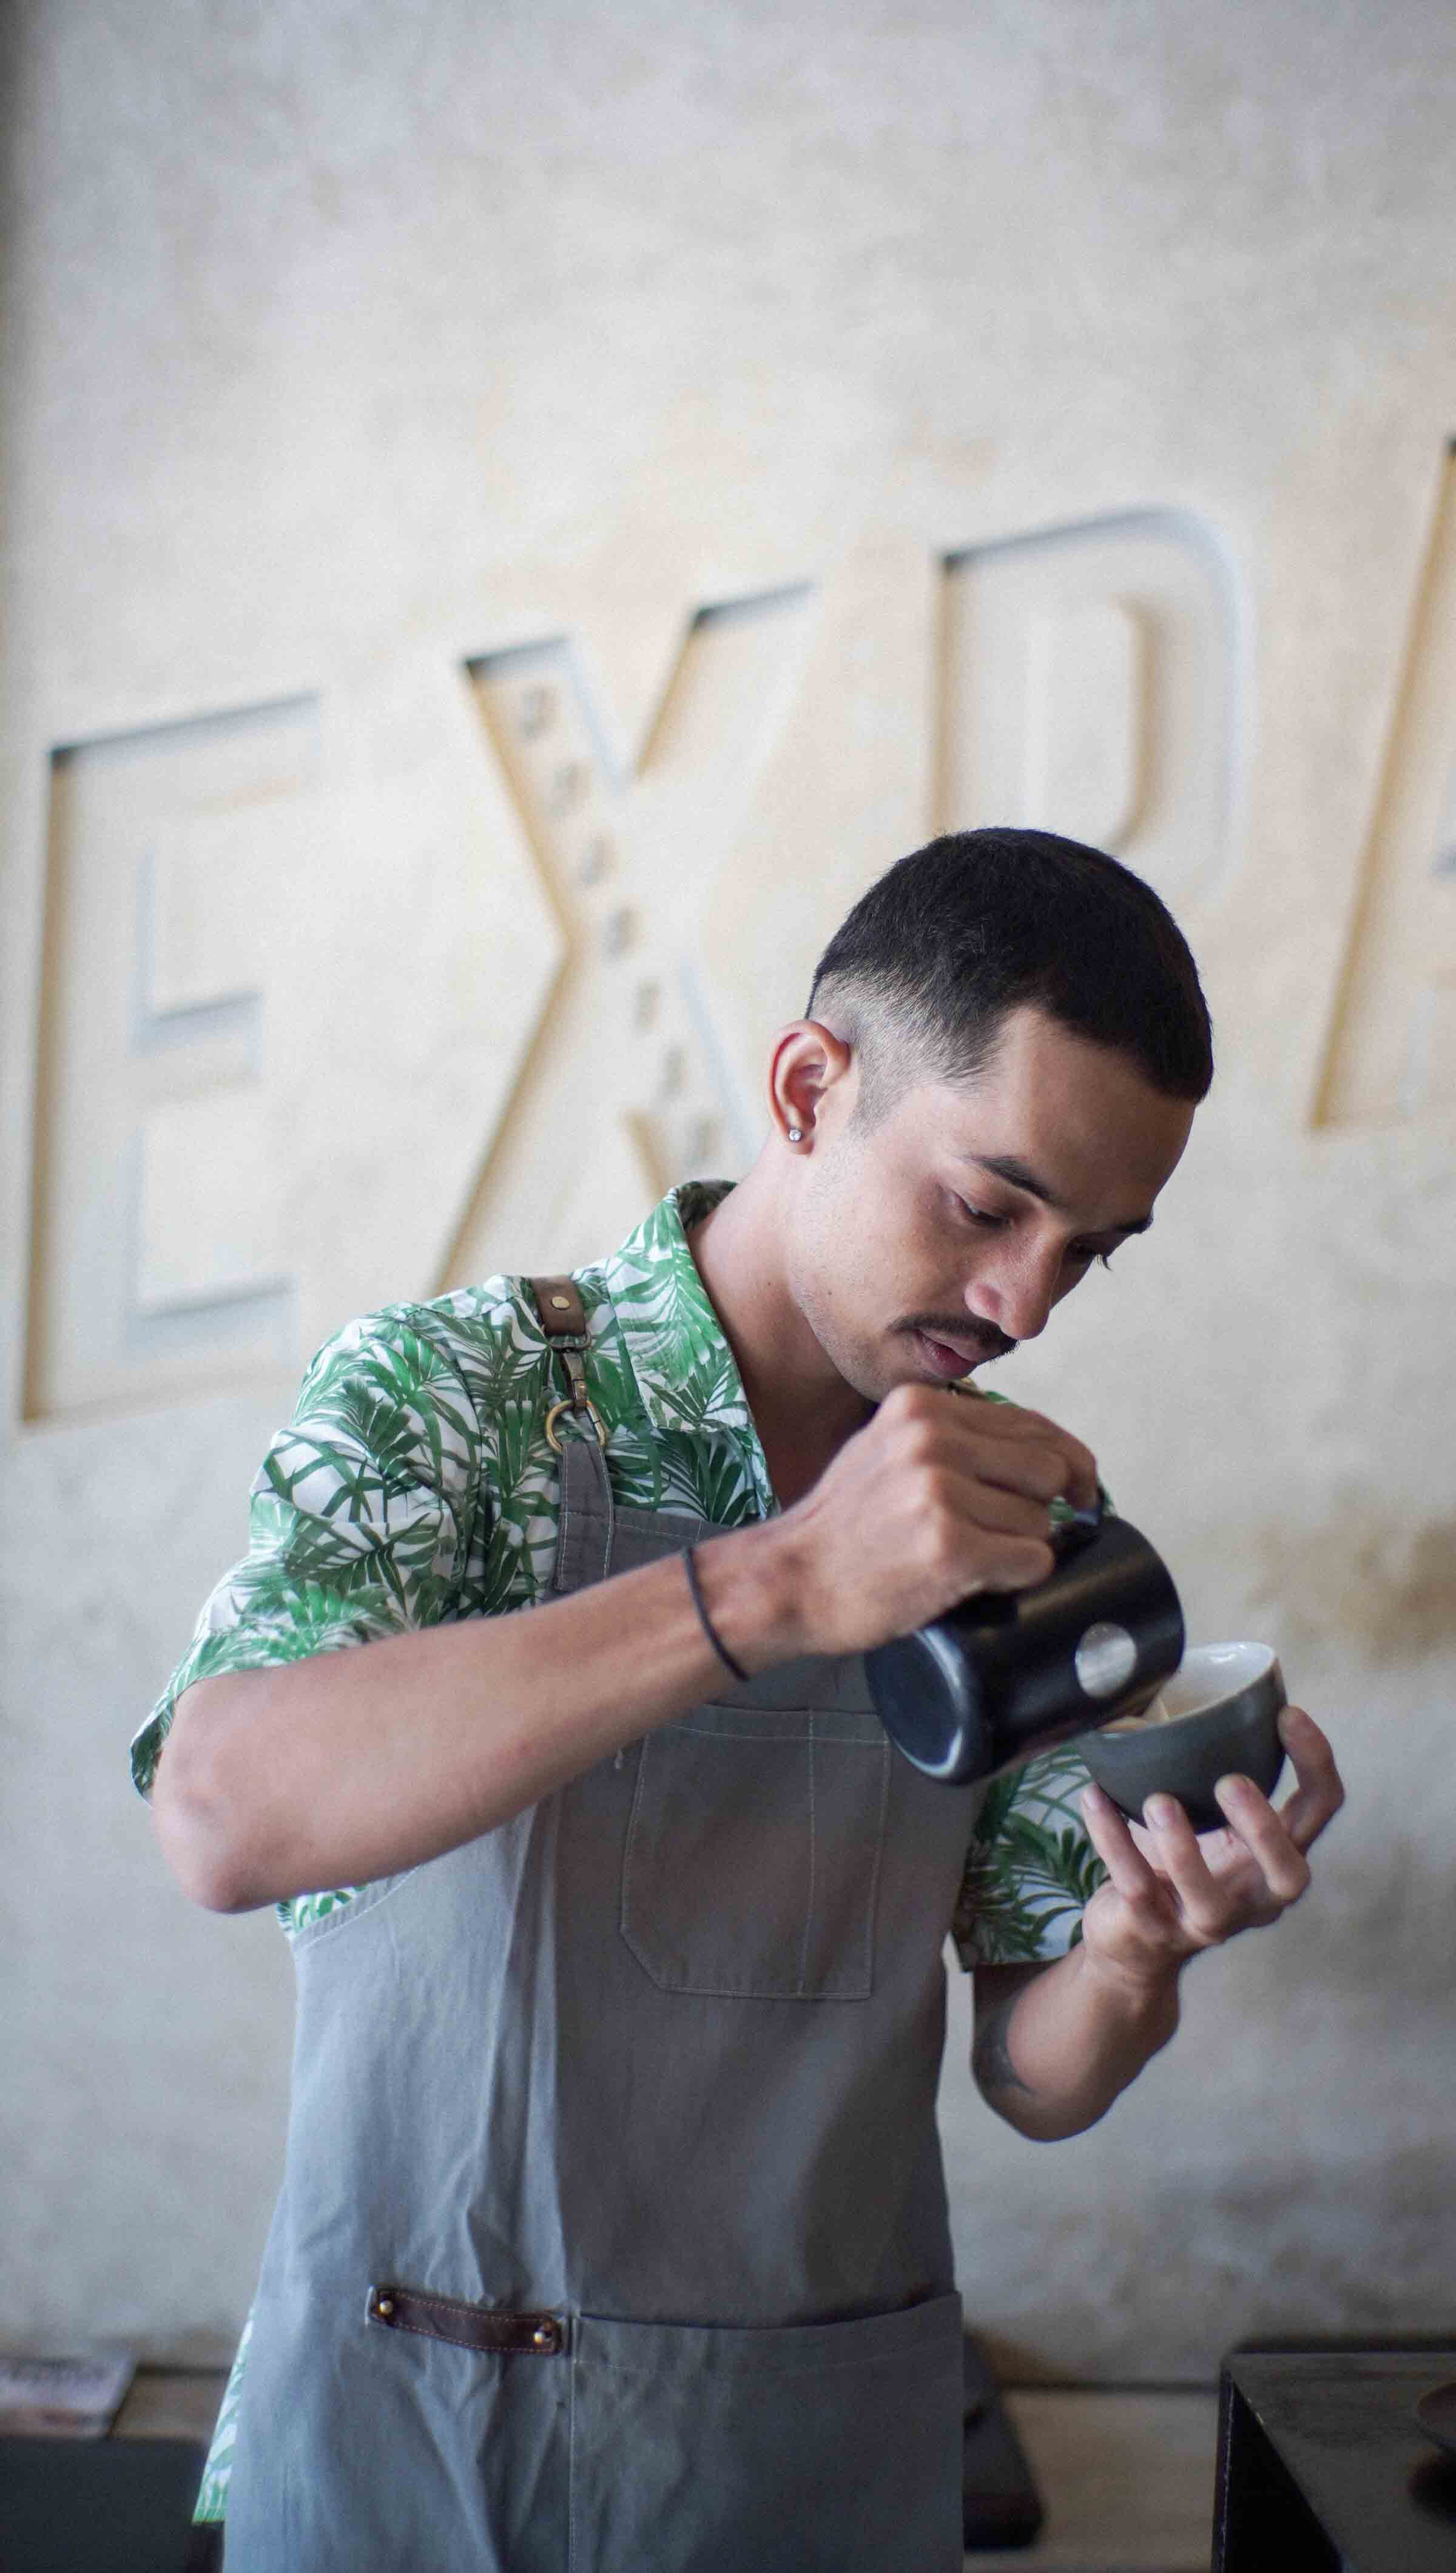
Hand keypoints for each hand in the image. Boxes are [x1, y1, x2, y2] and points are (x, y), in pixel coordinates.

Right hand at [766, 1383, 1097, 1659]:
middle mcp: (931, 1439)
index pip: (1031, 1423)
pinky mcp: (949, 1547)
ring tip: (967, 1559)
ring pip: (1041, 1519)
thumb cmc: (842, 1527)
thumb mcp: (885, 1450)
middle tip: (1025, 1534)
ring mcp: (939, 1492)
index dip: (1067, 1459)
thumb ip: (950, 1439)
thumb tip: (1039, 1455)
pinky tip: (977, 1580)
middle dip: (1047, 1506)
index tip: (1079, 1486)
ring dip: (1021, 1547)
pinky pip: (1032, 1559)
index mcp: (921, 1408)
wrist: (788, 1579)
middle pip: (1048, 1468)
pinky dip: (1017, 1577)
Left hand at [1076, 1705, 1343, 1991]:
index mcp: (1275, 1856)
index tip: (1288, 1714)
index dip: (1314, 1763)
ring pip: (1210, 1899)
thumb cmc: (1177, 1864)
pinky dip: (1113, 1841)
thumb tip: (1184, 1683)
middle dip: (1263, 1829)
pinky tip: (1094, 1797)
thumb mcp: (1209, 1821)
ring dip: (1184, 1848)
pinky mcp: (1155, 1932)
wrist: (1134, 1947)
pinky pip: (1137, 1889)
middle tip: (1230, 1781)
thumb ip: (1213, 1773)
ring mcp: (1206, 1923)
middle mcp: (1255, 1897)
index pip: (1320, 1810)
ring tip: (1157, 1800)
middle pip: (1289, 1874)